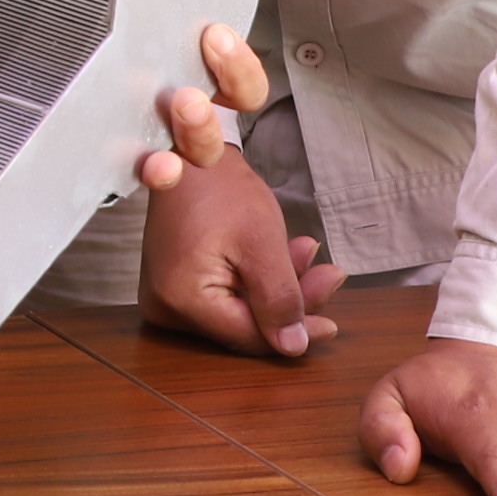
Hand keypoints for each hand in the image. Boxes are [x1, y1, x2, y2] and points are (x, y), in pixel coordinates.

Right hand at [135, 22, 341, 359]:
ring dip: (277, 287)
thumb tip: (294, 348)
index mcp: (181, 300)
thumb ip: (280, 300)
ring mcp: (164, 296)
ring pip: (238, 310)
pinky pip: (223, 295)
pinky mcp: (171, 283)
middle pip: (244, 324)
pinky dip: (255, 279)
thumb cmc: (218, 185)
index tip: (332, 323)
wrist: (185, 147)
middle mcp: (163, 307)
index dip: (295, 333)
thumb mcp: (262, 244)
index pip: (249, 336)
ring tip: (307, 255)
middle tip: (328, 278)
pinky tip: (282, 257)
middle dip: (291, 302)